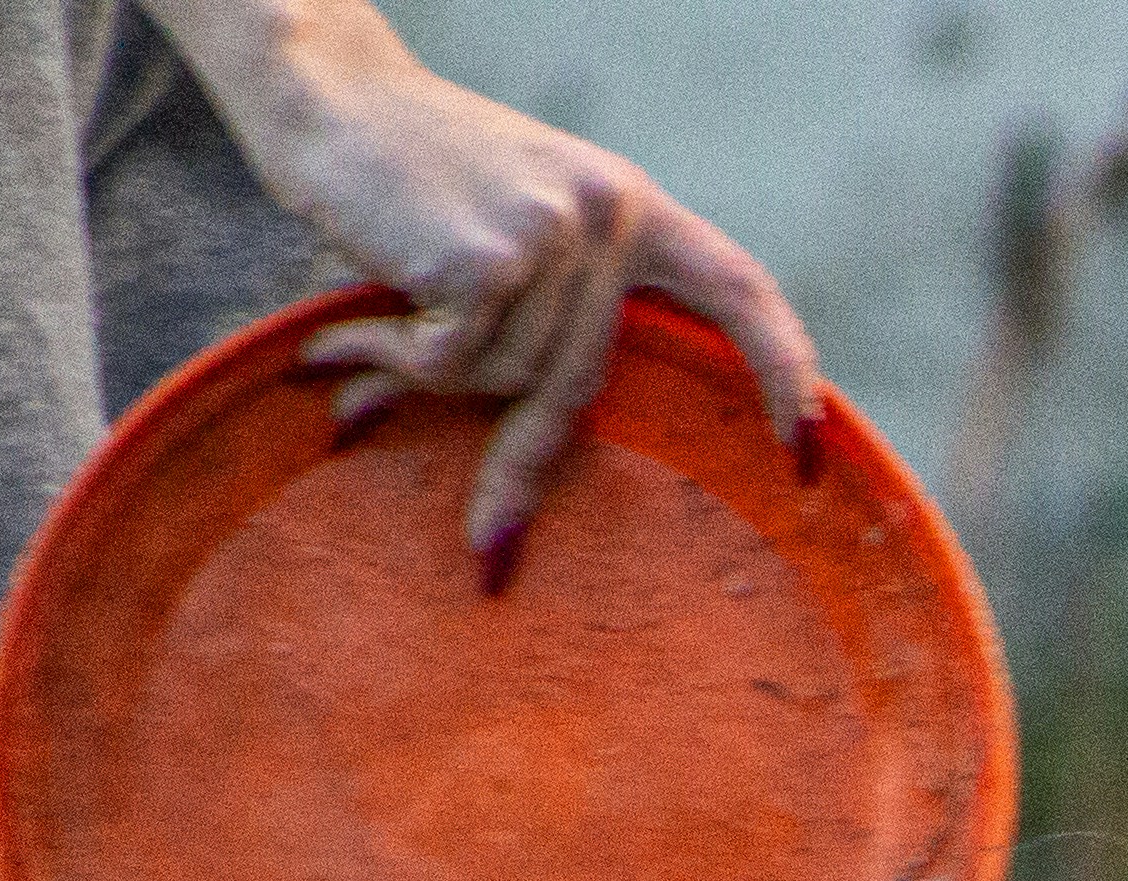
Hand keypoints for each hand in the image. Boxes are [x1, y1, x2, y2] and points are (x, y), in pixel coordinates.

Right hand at [153, 1, 821, 581]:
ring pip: (509, 378)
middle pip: (581, 381)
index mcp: (629, 204)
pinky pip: (453, 364)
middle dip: (522, 467)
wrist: (319, 92)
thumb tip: (559, 439)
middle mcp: (608, 212)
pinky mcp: (489, 257)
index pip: (736, 286)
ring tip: (358, 344)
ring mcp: (552, 233)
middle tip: (489, 542)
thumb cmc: (408, 174)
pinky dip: (395, 360)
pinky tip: (344, 332)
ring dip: (427, 378)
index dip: (782, 365)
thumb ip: (565, 299)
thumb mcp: (517, 222)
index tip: (808, 450)